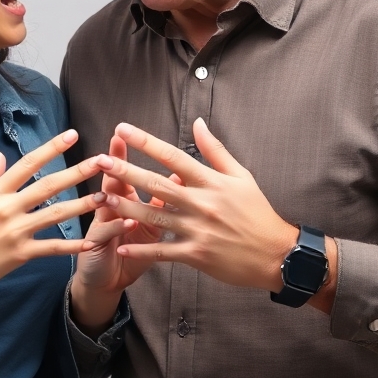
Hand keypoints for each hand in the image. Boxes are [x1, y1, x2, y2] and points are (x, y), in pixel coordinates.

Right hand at [0, 129, 102, 351]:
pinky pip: (52, 248)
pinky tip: (91, 242)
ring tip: (105, 197)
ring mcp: (15, 231)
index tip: (72, 135)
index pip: (28, 163)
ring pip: (56, 215)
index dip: (52, 148)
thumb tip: (2, 155)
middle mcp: (8, 207)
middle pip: (48, 185)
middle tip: (102, 160)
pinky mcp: (20, 254)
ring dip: (82, 205)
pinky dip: (72, 246)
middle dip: (77, 172)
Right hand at [69, 135, 179, 335]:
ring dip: (109, 195)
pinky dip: (116, 227)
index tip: (126, 133)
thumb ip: (161, 199)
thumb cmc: (133, 250)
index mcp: (124, 200)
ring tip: (114, 184)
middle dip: (112, 167)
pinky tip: (127, 220)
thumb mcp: (150, 224)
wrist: (109, 281)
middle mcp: (110, 208)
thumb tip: (180, 174)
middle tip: (111, 149)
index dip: (124, 154)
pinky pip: (106, 234)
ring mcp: (101, 225)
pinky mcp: (96, 245)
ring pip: (104, 206)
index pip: (126, 172)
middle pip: (111, 183)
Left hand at [100, 119, 335, 308]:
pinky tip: (120, 244)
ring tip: (102, 197)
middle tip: (100, 161)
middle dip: (126, 172)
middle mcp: (202, 203)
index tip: (123, 129)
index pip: (173, 157)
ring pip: (154, 217)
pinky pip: (162, 251)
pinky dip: (141, 248)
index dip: (146, 143)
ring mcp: (198, 230)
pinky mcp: (196, 255)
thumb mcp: (241, 176)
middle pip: (157, 184)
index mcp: (212, 181)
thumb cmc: (258, 212)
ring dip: (126, 207)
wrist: (277, 254)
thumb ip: (215, 150)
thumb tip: (198, 122)